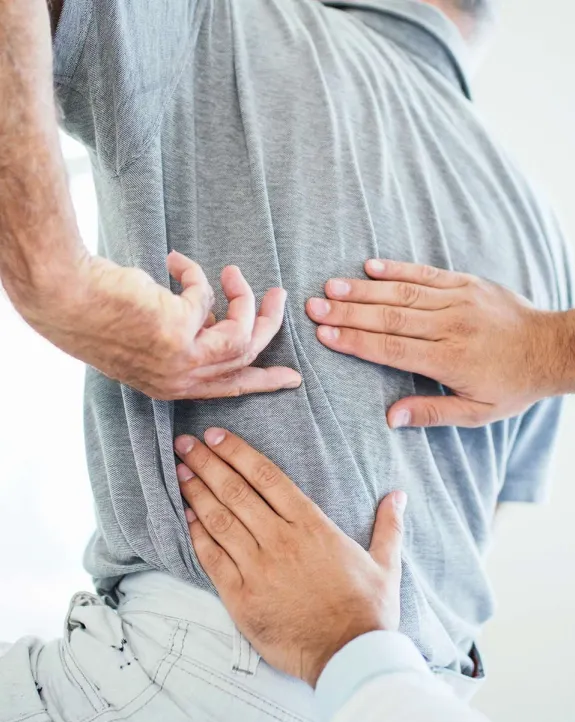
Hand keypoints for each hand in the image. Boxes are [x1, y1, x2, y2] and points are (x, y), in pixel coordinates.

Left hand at [24, 252, 301, 399]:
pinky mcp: (180, 330)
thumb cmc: (100, 314)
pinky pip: (207, 297)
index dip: (264, 381)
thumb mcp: (152, 339)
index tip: (291, 378)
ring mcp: (182, 359)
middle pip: (246, 358)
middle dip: (269, 325)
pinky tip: (174, 261)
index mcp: (173, 386)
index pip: (231, 388)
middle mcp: (180, 380)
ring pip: (241, 334)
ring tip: (235, 273)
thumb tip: (217, 318)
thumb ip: (188, 338)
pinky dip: (195, 274)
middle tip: (278, 296)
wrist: (65, 298)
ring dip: (245, 299)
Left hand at [173, 429, 405, 687]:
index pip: (267, 477)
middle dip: (207, 463)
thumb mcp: (386, 562)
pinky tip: (185, 516)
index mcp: (312, 526)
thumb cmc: (368, 609)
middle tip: (185, 443)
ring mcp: (258, 568)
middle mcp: (281, 540)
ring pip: (220, 520)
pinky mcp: (241, 597)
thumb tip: (398, 495)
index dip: (238, 453)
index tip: (216, 436)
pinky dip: (197, 535)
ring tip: (179, 471)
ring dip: (197, 493)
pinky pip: (212, 559)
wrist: (349, 655)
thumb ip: (388, 525)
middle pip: (236, 492)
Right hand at [305, 260, 574, 427]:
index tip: (325, 335)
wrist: (552, 348)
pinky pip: (426, 273)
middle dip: (348, 312)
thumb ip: (432, 413)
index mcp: (449, 360)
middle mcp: (450, 326)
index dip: (356, 341)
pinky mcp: (467, 283)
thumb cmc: (513, 385)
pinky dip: (397, 268)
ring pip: (402, 292)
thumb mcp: (477, 413)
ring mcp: (458, 300)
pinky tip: (370, 266)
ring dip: (363, 289)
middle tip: (313, 307)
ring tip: (330, 287)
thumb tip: (389, 418)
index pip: (392, 349)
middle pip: (389, 317)